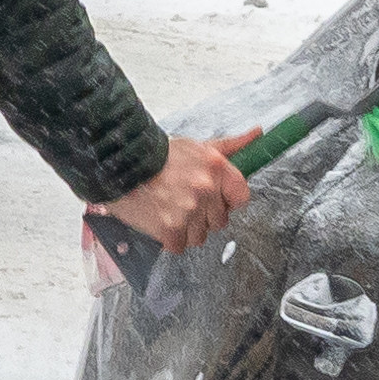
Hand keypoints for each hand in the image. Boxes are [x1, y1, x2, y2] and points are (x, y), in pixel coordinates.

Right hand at [97, 131, 254, 255]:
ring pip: (201, 236)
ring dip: (188, 229)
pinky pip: (180, 246)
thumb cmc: (158, 155)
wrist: (120, 164)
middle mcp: (205, 189)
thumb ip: (232, 145)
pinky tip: (160, 220)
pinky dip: (170, 239)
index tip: (216, 198)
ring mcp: (188, 211)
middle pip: (220, 220)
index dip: (228, 201)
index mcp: (216, 167)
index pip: (242, 197)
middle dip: (204, 215)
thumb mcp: (198, 146)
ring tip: (170, 210)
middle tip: (184, 201)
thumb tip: (258, 134)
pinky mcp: (170, 229)